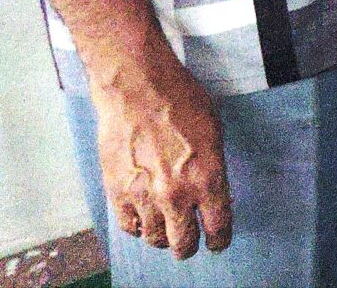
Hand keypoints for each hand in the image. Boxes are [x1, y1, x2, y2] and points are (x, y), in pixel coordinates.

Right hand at [89, 50, 230, 258]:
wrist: (137, 88)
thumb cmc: (179, 100)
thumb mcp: (214, 132)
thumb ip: (212, 167)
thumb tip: (212, 190)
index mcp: (207, 178)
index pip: (218, 226)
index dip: (219, 239)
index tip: (217, 242)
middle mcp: (176, 194)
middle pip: (184, 243)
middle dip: (189, 247)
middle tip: (190, 245)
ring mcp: (144, 196)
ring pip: (155, 238)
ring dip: (162, 238)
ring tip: (166, 231)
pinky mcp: (117, 192)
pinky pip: (129, 226)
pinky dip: (138, 227)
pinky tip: (143, 221)